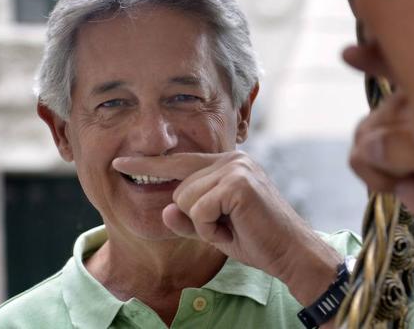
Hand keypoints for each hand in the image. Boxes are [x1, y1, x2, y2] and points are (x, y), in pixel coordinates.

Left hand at [113, 151, 341, 304]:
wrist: (291, 253)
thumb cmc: (257, 240)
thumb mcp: (214, 229)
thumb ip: (188, 217)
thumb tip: (165, 209)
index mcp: (226, 164)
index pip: (180, 162)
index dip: (148, 164)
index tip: (121, 163)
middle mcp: (231, 159)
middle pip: (179, 188)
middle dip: (196, 218)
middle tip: (228, 227)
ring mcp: (236, 168)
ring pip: (185, 199)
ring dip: (204, 224)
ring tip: (233, 227)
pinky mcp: (238, 183)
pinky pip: (198, 210)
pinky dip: (210, 229)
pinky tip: (234, 228)